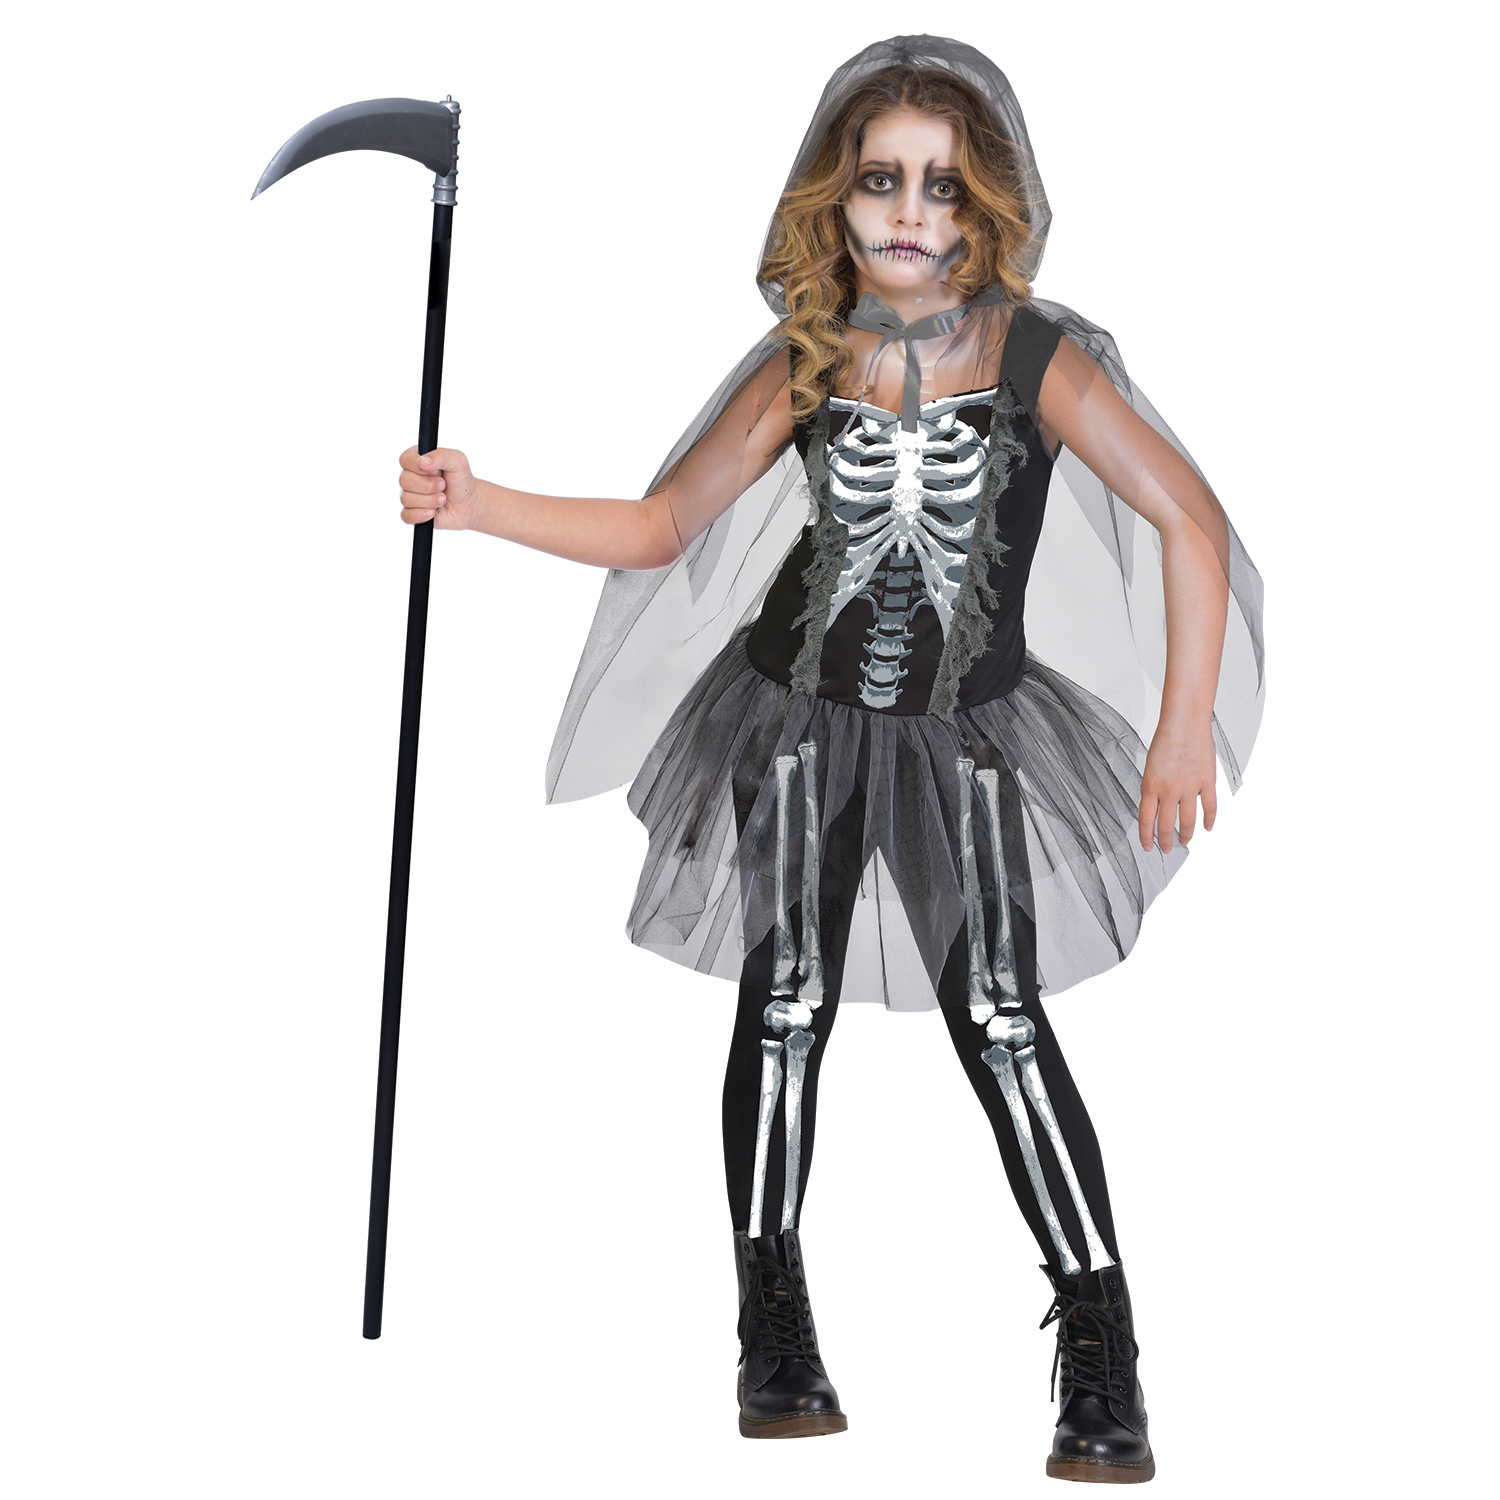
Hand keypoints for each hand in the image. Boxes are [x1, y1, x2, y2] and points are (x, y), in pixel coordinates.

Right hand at [397, 446, 477, 529]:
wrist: (469, 504)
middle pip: (404, 480)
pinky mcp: (412, 513)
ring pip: (406, 499)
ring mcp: (410, 495)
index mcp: (417, 460)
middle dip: (427, 486)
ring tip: (443, 499)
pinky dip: (421, 515)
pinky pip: (406, 516)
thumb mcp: (458, 461)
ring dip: (429, 501)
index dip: (419, 468)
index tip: (435, 471)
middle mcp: (410, 477)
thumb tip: (421, 461)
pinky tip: (433, 512)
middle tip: (443, 486)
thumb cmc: (461, 480)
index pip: (404, 460)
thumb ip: (441, 455)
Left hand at [1139, 720, 1216, 853]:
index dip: (1146, 837)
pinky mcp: (1207, 782)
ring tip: (1184, 842)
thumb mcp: (1149, 768)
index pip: (1146, 820)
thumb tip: (1156, 808)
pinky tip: (1207, 828)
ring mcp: (1189, 787)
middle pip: (1166, 825)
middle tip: (1167, 848)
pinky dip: (1209, 820)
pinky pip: (1209, 807)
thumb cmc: (1165, 741)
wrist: (1184, 723)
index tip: (1148, 846)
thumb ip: (1152, 789)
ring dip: (1186, 835)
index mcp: (1150, 786)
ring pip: (1188, 821)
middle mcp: (1169, 790)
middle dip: (1166, 841)